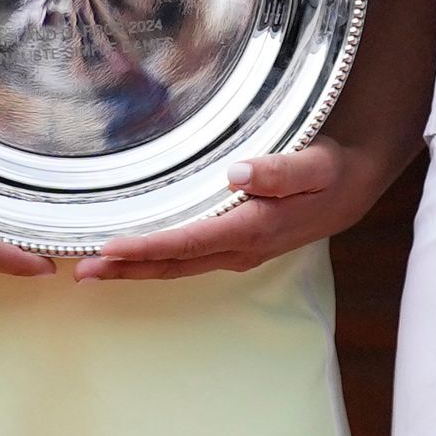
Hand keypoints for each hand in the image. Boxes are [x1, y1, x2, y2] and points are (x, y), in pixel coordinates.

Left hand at [76, 139, 400, 279]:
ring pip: (177, 265)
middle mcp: (240, 248)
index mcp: (253, 228)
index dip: (148, 246)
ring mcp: (236, 251)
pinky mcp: (234, 245)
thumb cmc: (333, 169)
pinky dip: (155, 258)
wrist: (354, 186)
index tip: (110, 247)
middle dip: (127, 269)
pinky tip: (132, 254)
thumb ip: (281, 170)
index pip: (189, 242)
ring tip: (93, 269)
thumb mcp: (317, 163)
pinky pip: (186, 257)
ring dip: (135, 268)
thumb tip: (237, 173)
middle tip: (81, 271)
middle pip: (173, 264)